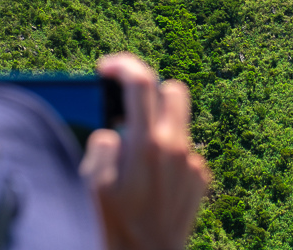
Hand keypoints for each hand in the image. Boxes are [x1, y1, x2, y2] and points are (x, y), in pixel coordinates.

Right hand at [80, 54, 209, 249]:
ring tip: (133, 156)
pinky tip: (150, 180)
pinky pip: (182, 151)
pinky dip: (166, 155)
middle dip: (149, 91)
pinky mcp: (200, 178)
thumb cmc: (115, 228)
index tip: (106, 68)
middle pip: (172, 90)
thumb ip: (102, 145)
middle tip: (125, 108)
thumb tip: (113, 129)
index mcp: (148, 142)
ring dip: (156, 127)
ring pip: (177, 123)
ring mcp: (192, 162)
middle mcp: (177, 146)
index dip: (122, 65)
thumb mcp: (92, 186)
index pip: (141, 81)